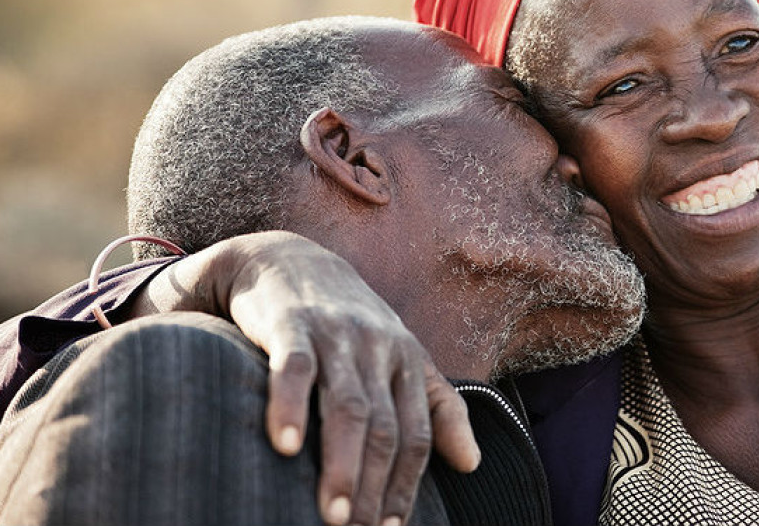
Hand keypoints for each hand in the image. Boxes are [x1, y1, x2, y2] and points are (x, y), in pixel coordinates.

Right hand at [134, 231, 479, 525]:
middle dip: (376, 486)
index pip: (417, 434)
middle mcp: (378, 348)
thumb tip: (473, 465)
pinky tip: (285, 446)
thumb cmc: (347, 321)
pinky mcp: (291, 324)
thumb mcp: (401, 357)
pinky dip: (290, 406)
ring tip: (332, 516)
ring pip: (347, 405)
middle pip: (386, 427)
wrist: (286, 259)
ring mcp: (336, 334)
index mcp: (408, 360)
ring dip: (341, 465)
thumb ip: (439, 408)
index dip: (407, 485)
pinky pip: (294, 368)